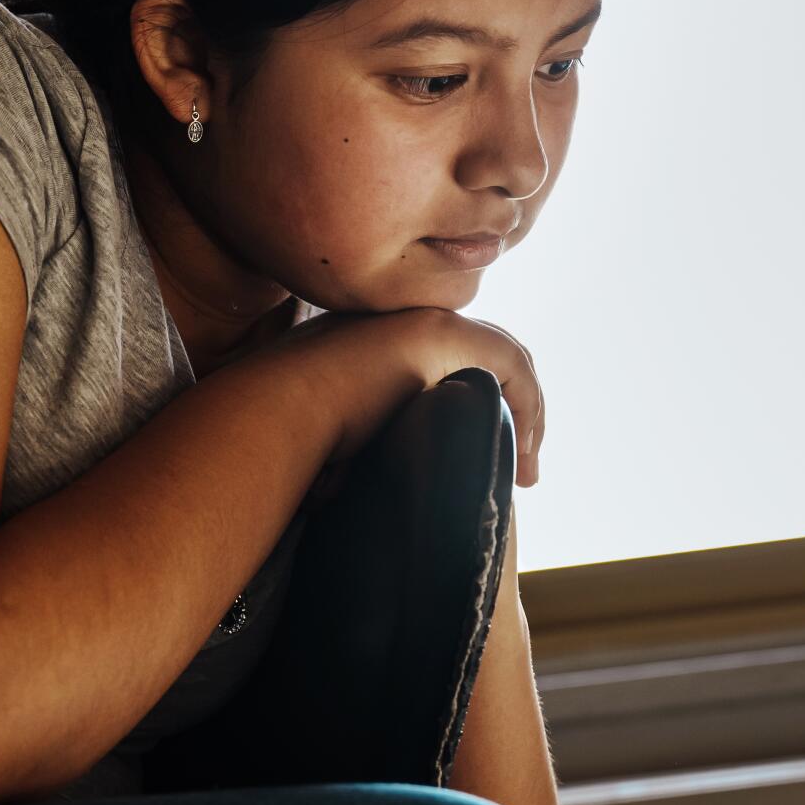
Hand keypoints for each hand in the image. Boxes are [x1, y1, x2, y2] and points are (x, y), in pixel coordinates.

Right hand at [257, 307, 544, 488]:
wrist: (276, 408)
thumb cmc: (289, 434)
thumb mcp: (333, 436)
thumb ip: (351, 442)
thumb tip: (341, 485)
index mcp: (376, 341)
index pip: (443, 362)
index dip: (476, 402)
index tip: (487, 453)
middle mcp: (402, 321)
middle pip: (482, 355)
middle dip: (512, 408)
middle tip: (522, 463)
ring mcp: (420, 320)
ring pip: (503, 356)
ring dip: (526, 413)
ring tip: (528, 468)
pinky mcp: (441, 332)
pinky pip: (509, 364)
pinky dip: (528, 405)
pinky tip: (526, 450)